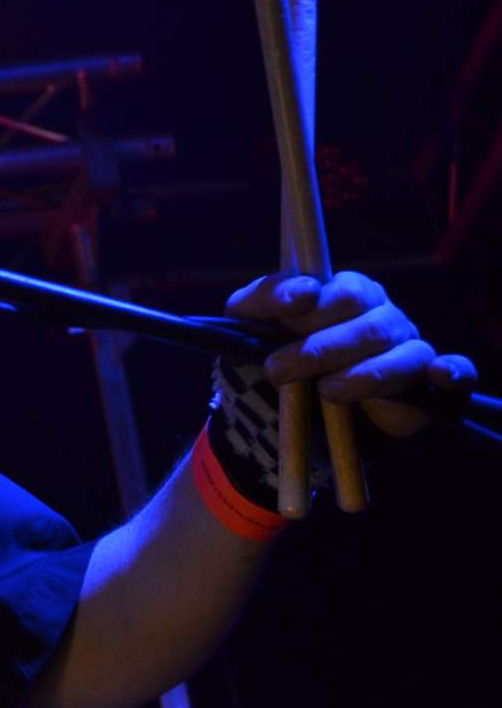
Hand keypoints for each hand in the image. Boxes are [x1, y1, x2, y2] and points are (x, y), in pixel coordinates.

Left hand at [225, 271, 479, 437]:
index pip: (337, 289)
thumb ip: (257, 304)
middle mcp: (382, 316)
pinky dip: (452, 373)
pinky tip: (438, 375)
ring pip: (401, 353)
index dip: (314, 300)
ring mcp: (409, 348)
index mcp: (346, 294)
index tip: (290, 306)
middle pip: (365, 324)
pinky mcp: (430, 385)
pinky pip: (456, 373)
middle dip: (320, 347)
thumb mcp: (252, 328)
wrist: (296, 418)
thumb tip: (281, 296)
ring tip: (328, 391)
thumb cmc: (276, 359)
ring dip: (364, 374)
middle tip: (279, 369)